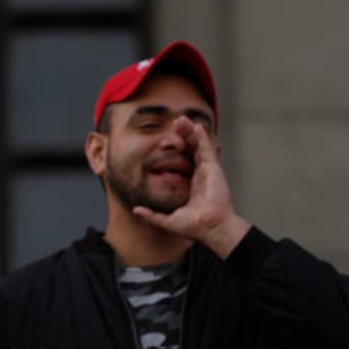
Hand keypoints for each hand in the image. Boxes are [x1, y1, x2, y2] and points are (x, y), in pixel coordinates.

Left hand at [132, 117, 250, 257]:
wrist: (210, 227)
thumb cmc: (194, 226)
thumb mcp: (167, 220)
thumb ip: (151, 215)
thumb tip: (135, 211)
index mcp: (191, 185)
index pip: (184, 163)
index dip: (176, 152)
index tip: (164, 144)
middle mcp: (200, 176)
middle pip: (191, 150)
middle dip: (183, 137)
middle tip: (174, 125)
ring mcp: (207, 171)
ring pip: (198, 146)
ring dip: (190, 133)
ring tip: (181, 120)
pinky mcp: (213, 169)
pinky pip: (207, 149)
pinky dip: (202, 137)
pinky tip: (196, 126)